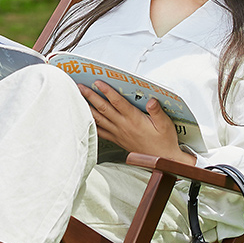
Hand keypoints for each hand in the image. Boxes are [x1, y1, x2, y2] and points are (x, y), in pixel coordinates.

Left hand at [78, 81, 195, 163]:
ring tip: (78, 98)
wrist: (162, 160)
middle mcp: (123, 126)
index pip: (118, 102)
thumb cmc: (164, 141)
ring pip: (99, 119)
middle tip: (80, 86)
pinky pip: (101, 131)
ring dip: (87, 107)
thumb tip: (151, 100)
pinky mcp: (117, 139)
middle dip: (90, 96)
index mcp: (134, 119)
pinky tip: (84, 119)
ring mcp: (118, 133)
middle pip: (103, 108)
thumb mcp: (166, 125)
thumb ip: (157, 111)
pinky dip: (91, 124)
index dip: (107, 91)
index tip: (97, 82)